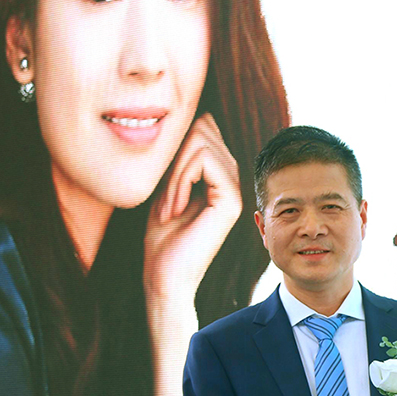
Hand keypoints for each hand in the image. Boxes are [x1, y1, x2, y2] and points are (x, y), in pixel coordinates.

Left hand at [144, 113, 242, 314]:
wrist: (164, 277)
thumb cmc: (161, 240)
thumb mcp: (165, 188)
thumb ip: (179, 158)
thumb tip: (192, 118)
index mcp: (220, 179)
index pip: (204, 130)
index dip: (175, 146)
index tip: (162, 186)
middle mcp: (233, 182)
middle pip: (204, 130)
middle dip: (174, 156)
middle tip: (164, 195)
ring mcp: (235, 192)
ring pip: (202, 142)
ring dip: (173, 171)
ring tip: (168, 205)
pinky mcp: (232, 202)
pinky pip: (204, 161)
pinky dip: (179, 179)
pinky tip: (174, 207)